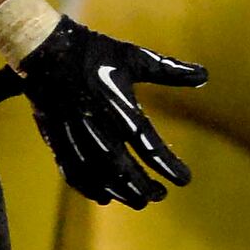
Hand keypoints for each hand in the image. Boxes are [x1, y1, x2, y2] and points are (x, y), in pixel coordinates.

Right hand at [0, 18, 205, 206]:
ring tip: (139, 201)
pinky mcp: (54, 136)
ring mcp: (71, 130)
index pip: (145, 139)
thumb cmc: (96, 51)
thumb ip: (170, 70)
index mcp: (115, 100)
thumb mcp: (135, 57)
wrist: (44, 48)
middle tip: (161, 196)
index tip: (185, 180)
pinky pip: (70, 169)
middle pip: (118, 163)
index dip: (165, 162)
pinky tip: (104, 198)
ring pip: (95, 171)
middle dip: (140, 184)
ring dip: (117, 190)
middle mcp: (92, 119)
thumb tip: (205, 75)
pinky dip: (86, 187)